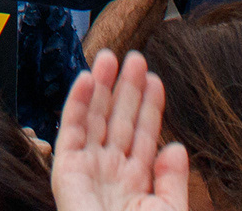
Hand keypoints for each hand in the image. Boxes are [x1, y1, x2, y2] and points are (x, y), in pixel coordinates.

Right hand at [51, 50, 188, 210]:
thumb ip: (172, 180)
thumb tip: (176, 145)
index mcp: (135, 185)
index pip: (143, 137)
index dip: (150, 107)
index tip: (156, 79)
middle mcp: (111, 173)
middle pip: (119, 121)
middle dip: (127, 89)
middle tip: (135, 57)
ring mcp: (87, 170)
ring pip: (95, 119)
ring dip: (103, 86)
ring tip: (111, 57)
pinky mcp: (65, 171)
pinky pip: (71, 130)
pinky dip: (78, 103)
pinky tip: (89, 79)